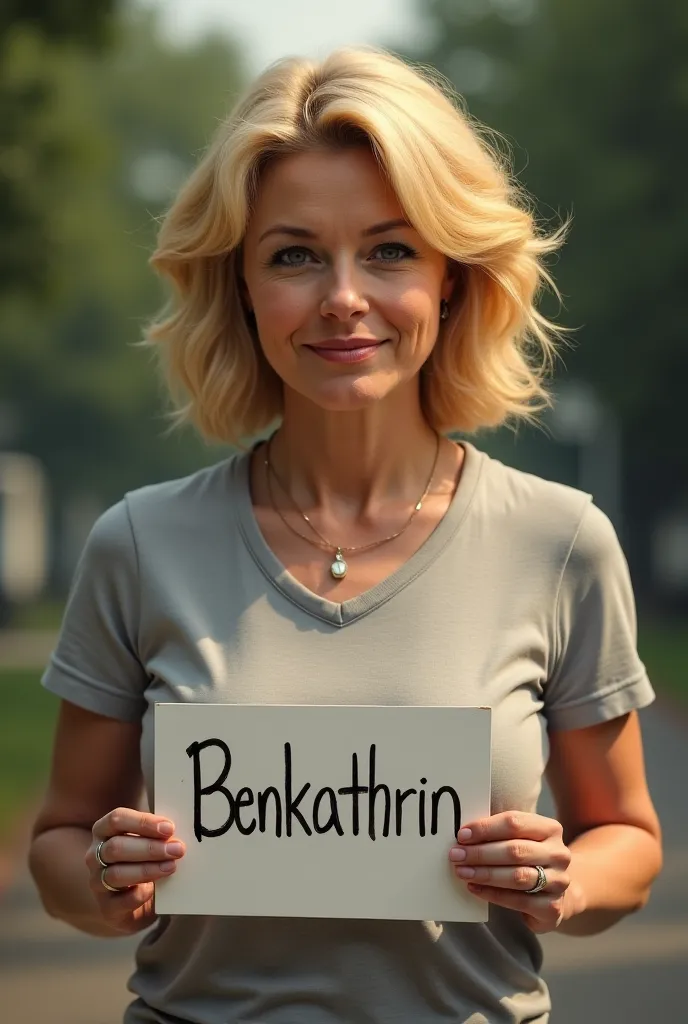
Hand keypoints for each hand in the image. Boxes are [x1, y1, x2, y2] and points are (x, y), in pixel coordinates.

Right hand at [86, 808, 185, 934]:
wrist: (133, 901)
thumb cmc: (141, 859)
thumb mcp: (146, 839)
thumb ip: (156, 832)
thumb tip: (175, 831)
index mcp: (103, 831)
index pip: (117, 819)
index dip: (143, 822)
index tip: (169, 828)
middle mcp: (94, 855)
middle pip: (116, 847)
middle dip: (150, 848)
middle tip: (177, 849)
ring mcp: (96, 882)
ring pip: (117, 874)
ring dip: (147, 870)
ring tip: (171, 867)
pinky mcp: (106, 908)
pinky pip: (119, 901)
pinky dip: (138, 895)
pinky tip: (153, 890)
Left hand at [448, 811, 571, 933]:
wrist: (555, 894)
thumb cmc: (529, 860)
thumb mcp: (521, 840)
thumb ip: (498, 834)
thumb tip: (463, 835)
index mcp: (550, 829)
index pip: (514, 822)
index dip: (485, 828)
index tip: (462, 835)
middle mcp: (559, 854)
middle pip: (515, 850)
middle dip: (480, 853)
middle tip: (456, 855)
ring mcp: (559, 882)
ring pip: (517, 876)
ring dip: (484, 873)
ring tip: (462, 872)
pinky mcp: (552, 907)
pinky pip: (518, 900)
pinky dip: (492, 894)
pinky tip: (474, 888)